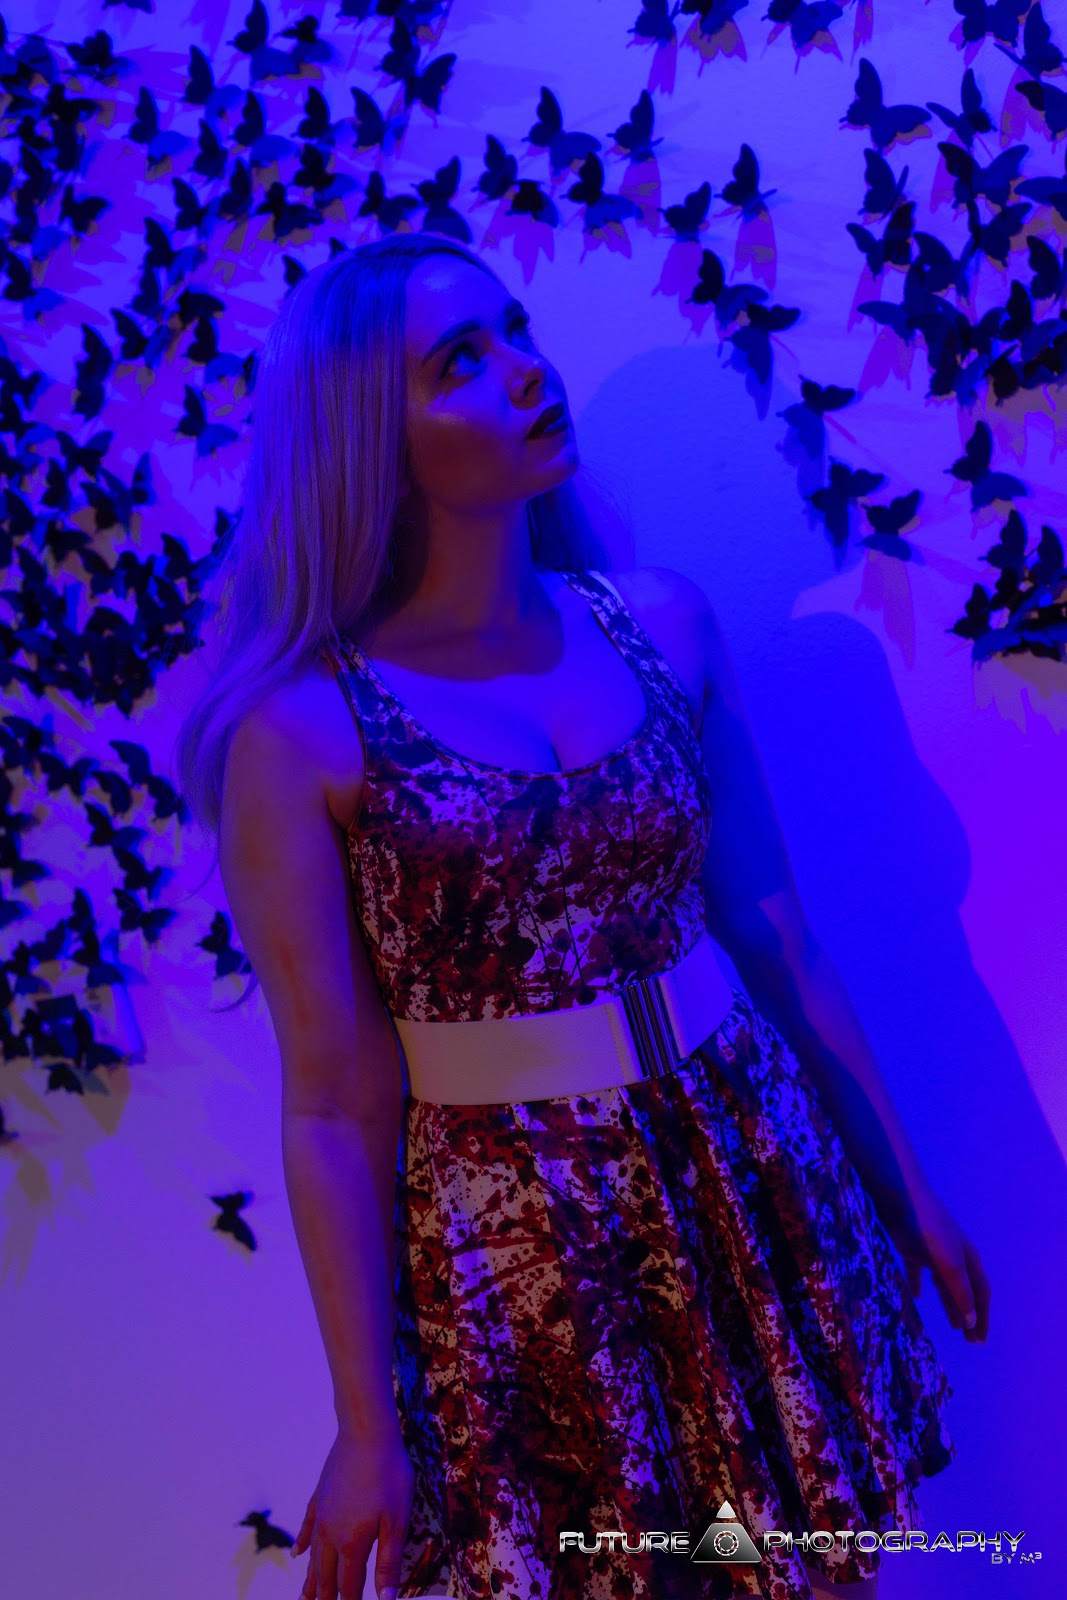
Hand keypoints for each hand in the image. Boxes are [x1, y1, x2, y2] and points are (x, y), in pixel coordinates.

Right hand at [290, 1425, 414, 1599]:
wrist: (366, 1432)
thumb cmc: (389, 1475)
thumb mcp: (397, 1520)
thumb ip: (389, 1562)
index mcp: (351, 1544)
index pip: (347, 1587)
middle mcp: (330, 1534)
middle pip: (325, 1577)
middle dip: (324, 1599)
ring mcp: (322, 1515)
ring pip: (313, 1557)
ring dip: (310, 1581)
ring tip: (304, 1599)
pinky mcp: (320, 1497)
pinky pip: (307, 1527)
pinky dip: (303, 1544)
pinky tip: (297, 1554)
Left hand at [878, 1179, 990, 1343]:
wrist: (900, 1196)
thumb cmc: (928, 1230)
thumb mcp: (948, 1264)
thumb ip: (960, 1292)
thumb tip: (971, 1321)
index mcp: (968, 1260)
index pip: (980, 1295)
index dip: (982, 1319)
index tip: (981, 1342)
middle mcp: (955, 1255)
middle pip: (966, 1291)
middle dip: (969, 1316)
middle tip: (971, 1341)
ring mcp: (934, 1250)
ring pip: (946, 1284)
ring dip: (951, 1305)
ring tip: (953, 1326)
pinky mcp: (912, 1245)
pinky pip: (919, 1271)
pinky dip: (919, 1284)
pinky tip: (916, 1296)